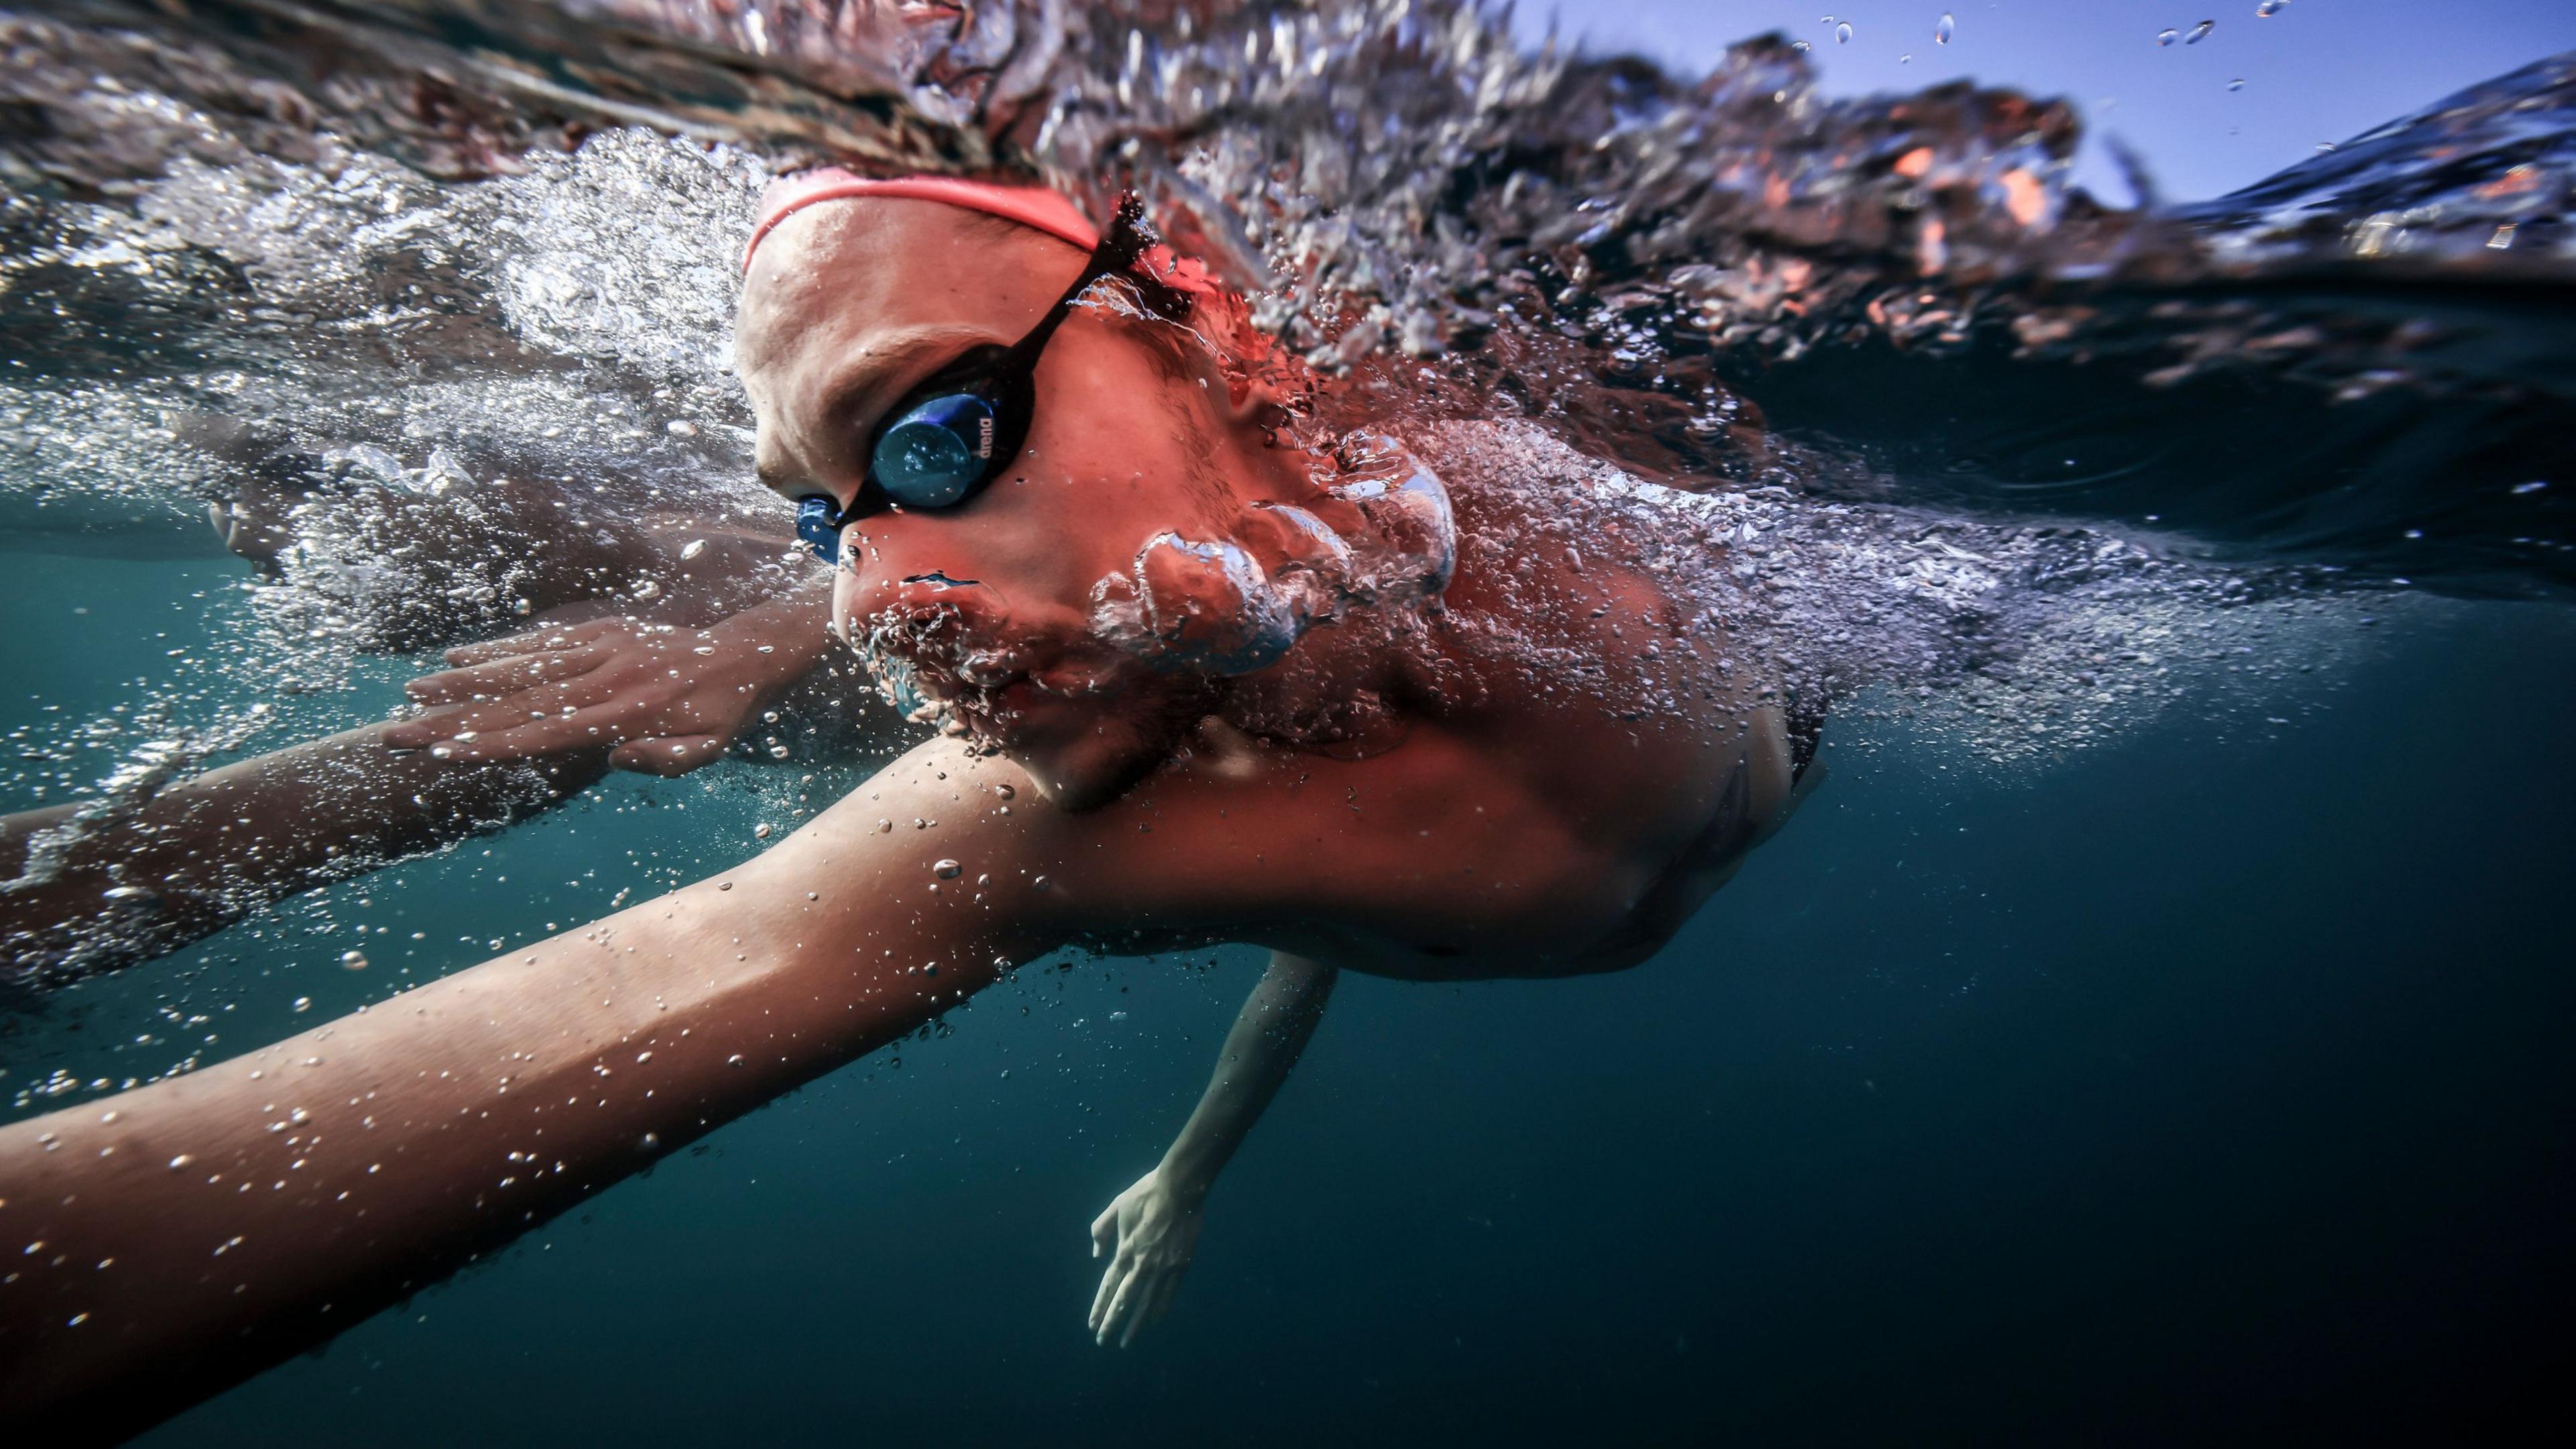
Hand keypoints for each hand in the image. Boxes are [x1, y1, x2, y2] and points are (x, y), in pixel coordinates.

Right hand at [381, 609, 821, 776]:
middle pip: (517, 701)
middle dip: (454, 717)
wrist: (746, 652)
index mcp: (625, 713)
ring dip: (463, 679)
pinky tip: (458, 655)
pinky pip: (542, 641)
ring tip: (412, 691)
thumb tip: (617, 758)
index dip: (492, 743)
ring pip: (520, 665)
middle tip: (399, 731)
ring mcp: (600, 648)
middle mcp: (605, 677)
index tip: (445, 751)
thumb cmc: (724, 713)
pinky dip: (499, 648)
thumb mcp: (711, 748)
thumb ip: (666, 758)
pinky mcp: (601, 630)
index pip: (545, 733)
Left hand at [1088, 1165, 1205, 1347]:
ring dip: (1135, 1325)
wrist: (1180, 1186)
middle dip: (1111, 1323)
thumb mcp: (1116, 1206)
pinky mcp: (1182, 1265)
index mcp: (1124, 1251)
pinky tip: (1154, 1321)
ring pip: (1146, 1304)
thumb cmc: (1146, 1193)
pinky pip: (1169, 1294)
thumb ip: (1101, 1229)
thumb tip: (1095, 1254)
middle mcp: (1141, 1264)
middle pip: (1123, 1301)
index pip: (1108, 1286)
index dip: (1099, 1307)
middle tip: (1102, 1341)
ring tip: (1126, 1342)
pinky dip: (1160, 1309)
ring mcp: (1163, 1267)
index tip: (1092, 1324)